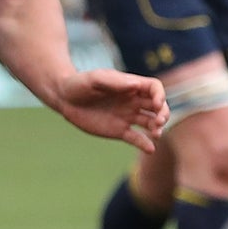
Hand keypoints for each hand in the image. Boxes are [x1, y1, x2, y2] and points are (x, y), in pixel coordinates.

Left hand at [54, 68, 168, 152]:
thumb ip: (115, 82)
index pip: (154, 88)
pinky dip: (145, 144)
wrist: (64, 99)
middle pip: (157, 106)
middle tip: (158, 122)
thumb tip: (136, 85)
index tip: (157, 104)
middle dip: (163, 114)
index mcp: (130, 86)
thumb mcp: (95, 79)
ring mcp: (127, 116)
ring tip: (155, 134)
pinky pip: (136, 138)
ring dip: (157, 128)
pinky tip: (150, 149)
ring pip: (150, 123)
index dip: (160, 96)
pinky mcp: (119, 130)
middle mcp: (132, 101)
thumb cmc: (79, 84)